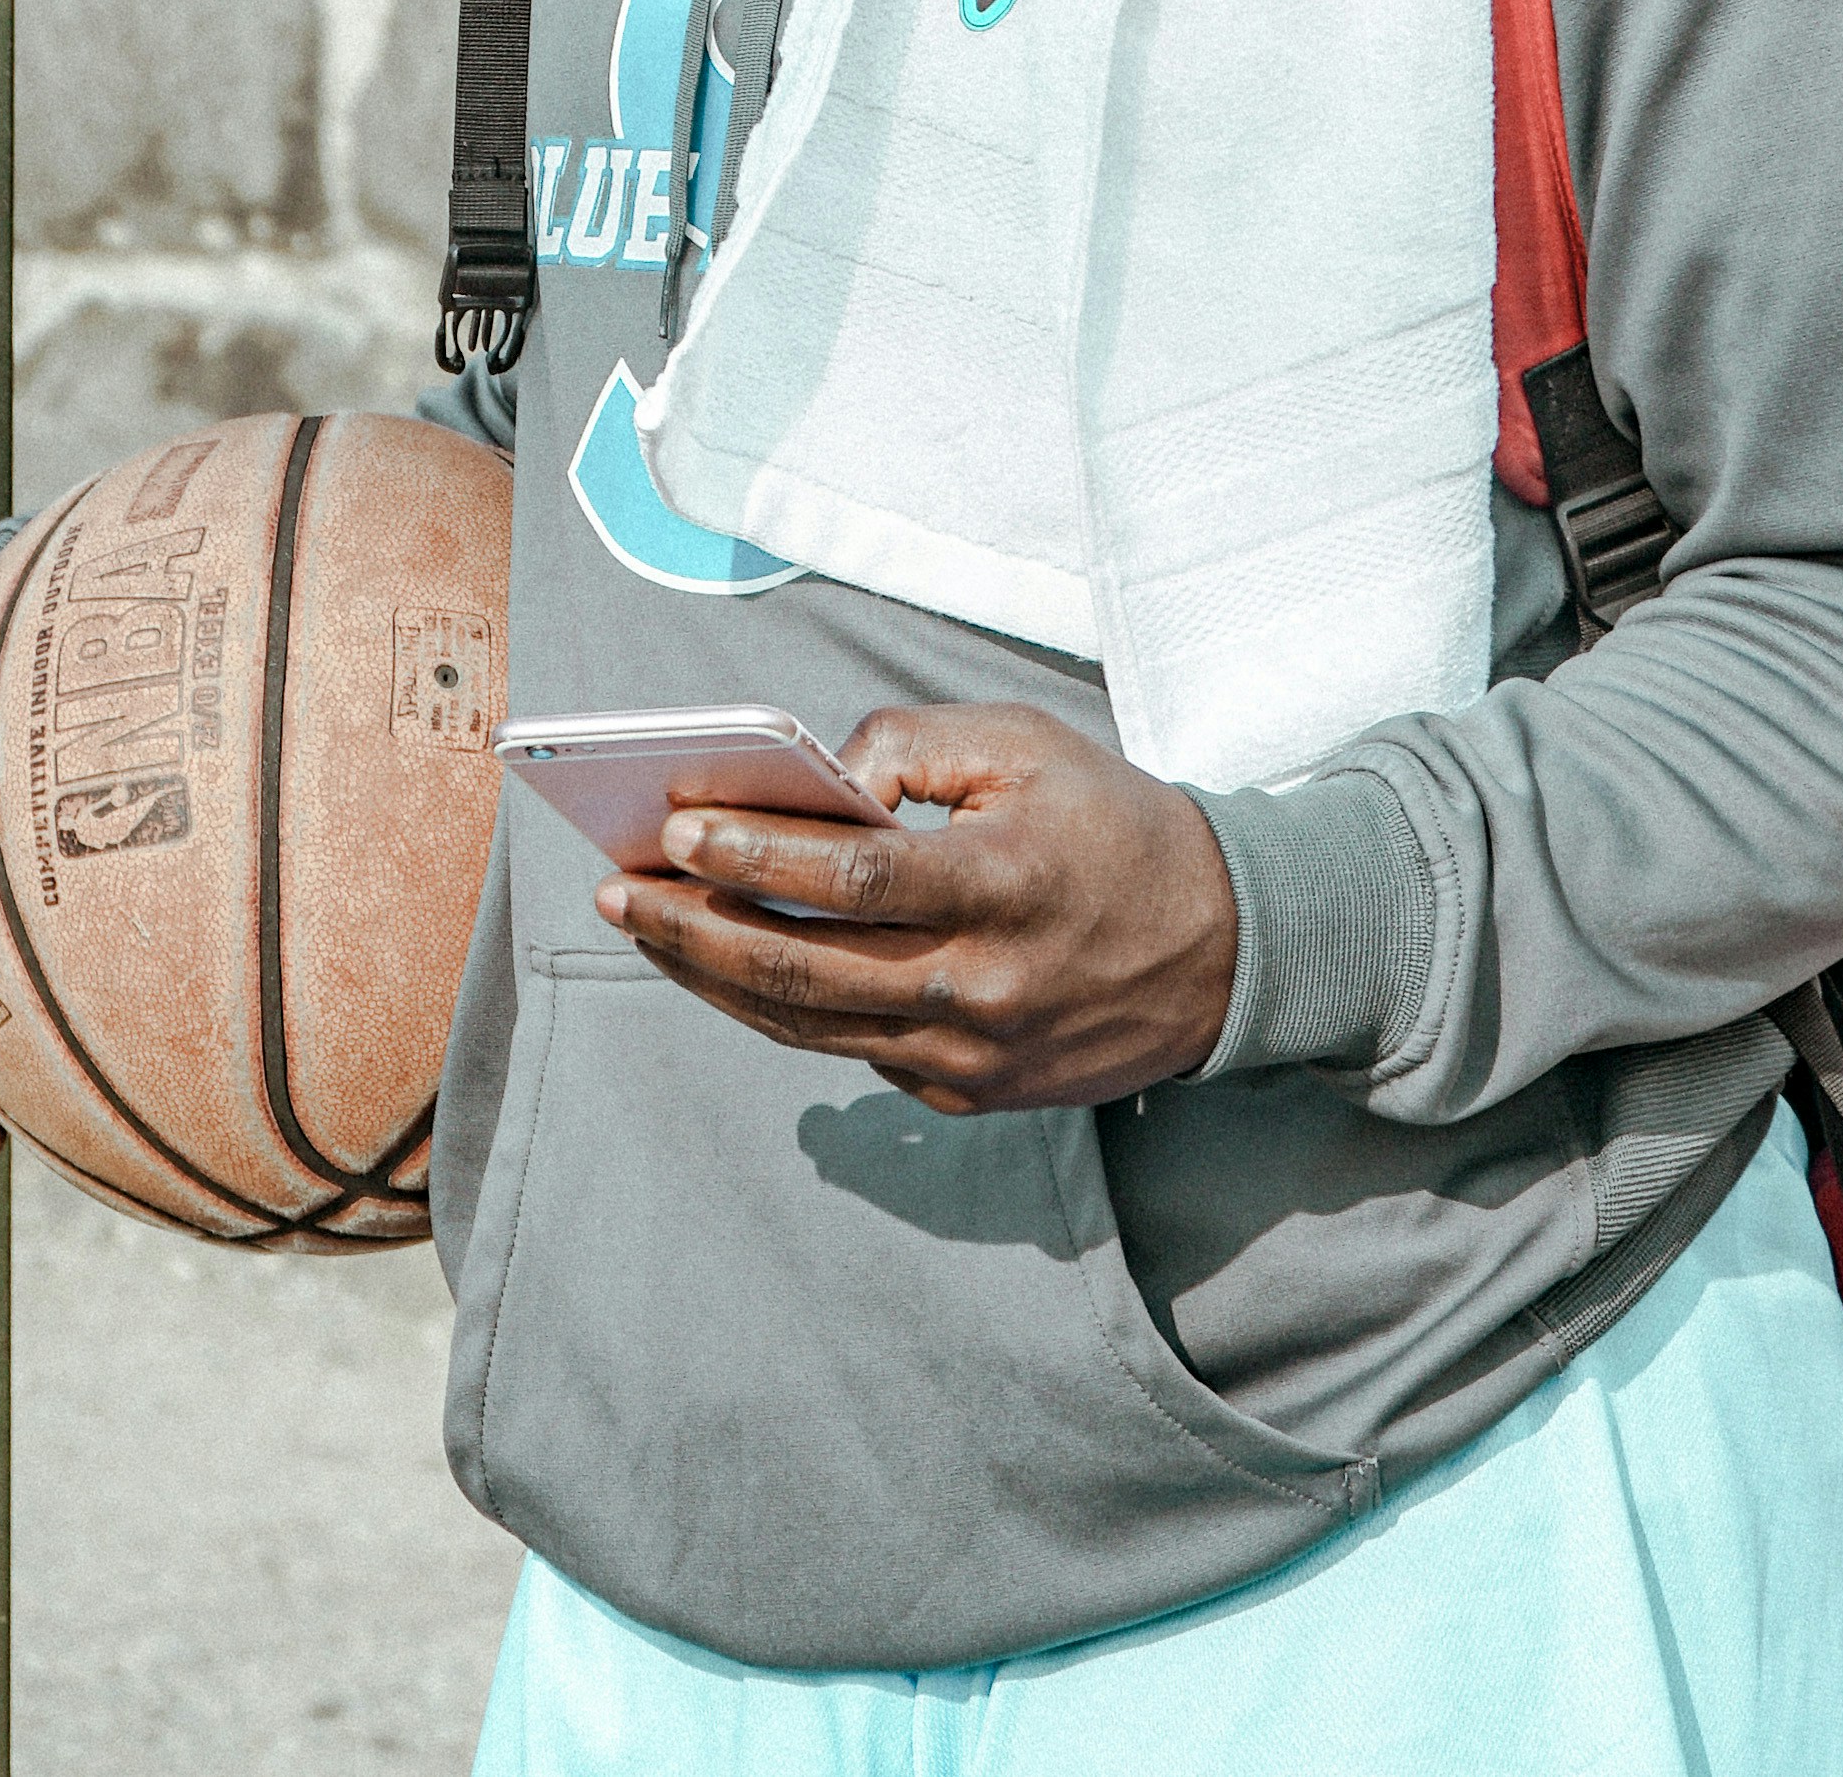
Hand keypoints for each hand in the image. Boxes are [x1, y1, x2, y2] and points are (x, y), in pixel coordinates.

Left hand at [594, 702, 1238, 1117]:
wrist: (1224, 953)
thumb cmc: (1114, 824)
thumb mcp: (1025, 744)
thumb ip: (911, 746)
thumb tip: (813, 780)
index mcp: (1002, 888)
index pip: (852, 878)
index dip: (754, 854)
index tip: (674, 825)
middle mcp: (982, 989)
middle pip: (804, 969)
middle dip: (692, 930)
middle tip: (618, 892)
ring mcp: (972, 1060)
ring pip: (809, 1025)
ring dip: (713, 977)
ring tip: (646, 927)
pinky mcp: (969, 1097)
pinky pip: (853, 1049)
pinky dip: (783, 1007)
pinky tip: (728, 963)